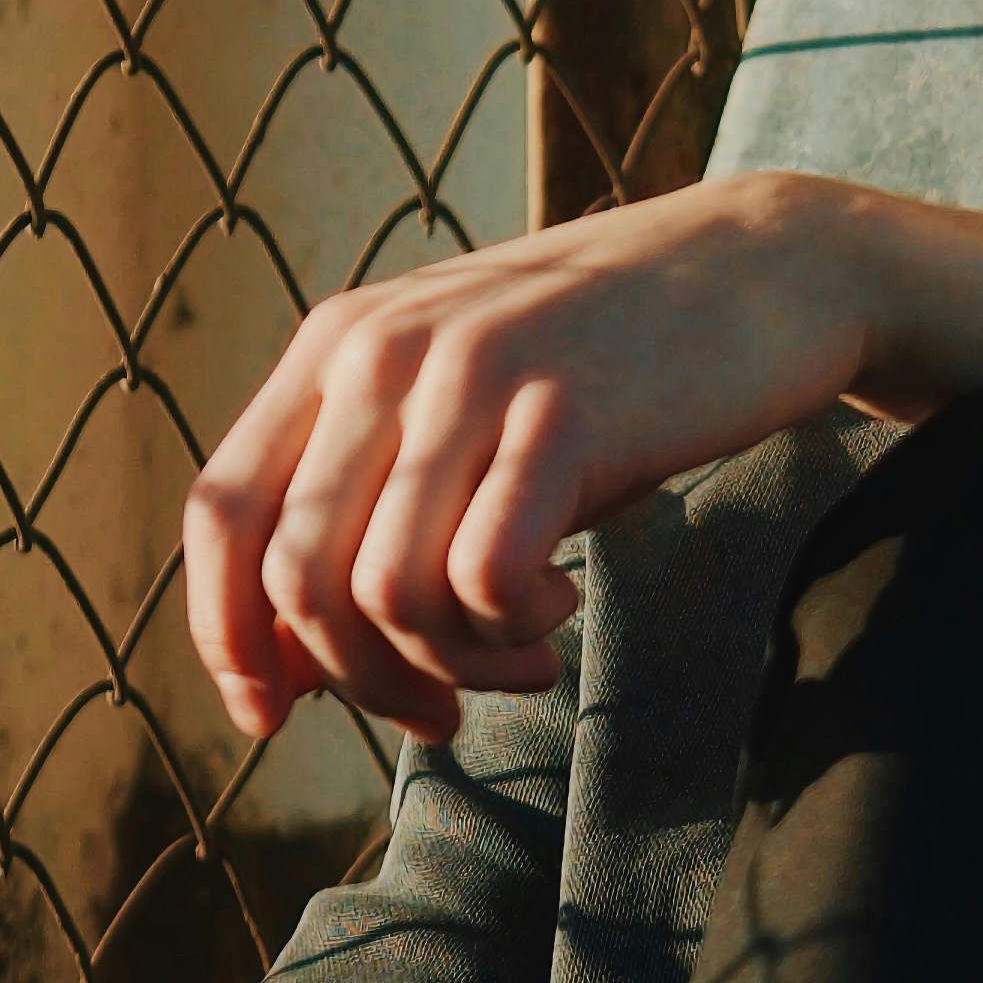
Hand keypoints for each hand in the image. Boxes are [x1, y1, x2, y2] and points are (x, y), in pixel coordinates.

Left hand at [183, 173, 883, 739]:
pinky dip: (514, 629)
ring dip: (453, 667)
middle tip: (443, 710)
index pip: (218, 511)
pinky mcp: (563, 410)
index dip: (225, 634)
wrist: (764, 264)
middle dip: (361, 682)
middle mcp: (381, 349)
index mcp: (335, 345)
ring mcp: (471, 374)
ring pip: (386, 595)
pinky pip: (483, 579)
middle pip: (298, 577)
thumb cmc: (606, 373)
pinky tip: (561, 607)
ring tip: (522, 656)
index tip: (272, 717)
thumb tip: (278, 680)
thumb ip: (362, 519)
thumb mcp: (458, 418)